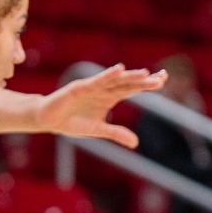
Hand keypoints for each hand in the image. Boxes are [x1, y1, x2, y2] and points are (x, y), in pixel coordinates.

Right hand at [35, 65, 165, 146]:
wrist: (48, 119)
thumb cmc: (72, 122)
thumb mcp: (98, 130)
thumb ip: (116, 133)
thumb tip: (136, 143)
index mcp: (110, 97)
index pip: (132, 89)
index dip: (146, 84)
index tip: (163, 80)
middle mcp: (104, 89)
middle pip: (127, 82)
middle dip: (144, 79)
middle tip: (162, 77)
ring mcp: (93, 87)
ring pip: (115, 80)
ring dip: (129, 76)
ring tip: (145, 73)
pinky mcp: (80, 87)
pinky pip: (96, 81)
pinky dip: (107, 75)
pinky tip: (119, 70)